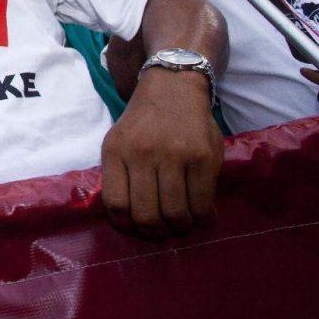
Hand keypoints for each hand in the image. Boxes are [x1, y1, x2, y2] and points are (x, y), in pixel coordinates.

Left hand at [101, 69, 222, 236]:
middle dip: (155, 233)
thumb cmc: (144, 121)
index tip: (136, 229)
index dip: (126, 226)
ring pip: (175, 213)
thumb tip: (125, 219)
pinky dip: (203, 217)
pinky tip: (202, 215)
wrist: (173, 86)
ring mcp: (174, 155)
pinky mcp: (203, 157)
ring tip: (183, 224)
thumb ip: (119, 172)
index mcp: (115, 151)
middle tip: (163, 232)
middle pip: (146, 215)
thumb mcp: (119, 140)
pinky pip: (202, 203)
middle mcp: (142, 153)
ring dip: (180, 227)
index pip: (116, 204)